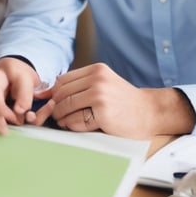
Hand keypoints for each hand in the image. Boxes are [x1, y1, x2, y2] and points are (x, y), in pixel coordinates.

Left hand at [33, 63, 195, 137]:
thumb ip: (79, 85)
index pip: (62, 80)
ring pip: (65, 107)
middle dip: (55, 107)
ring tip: (65, 121)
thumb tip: (46, 93)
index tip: (52, 103)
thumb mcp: (102, 84)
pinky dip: (71, 126)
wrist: (149, 112)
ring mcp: (100, 96)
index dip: (53, 94)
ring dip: (61, 117)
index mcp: (96, 70)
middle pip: (61, 94)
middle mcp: (98, 80)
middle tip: (57, 115)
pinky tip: (76, 126)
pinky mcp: (102, 114)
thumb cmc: (122, 101)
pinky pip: (75, 121)